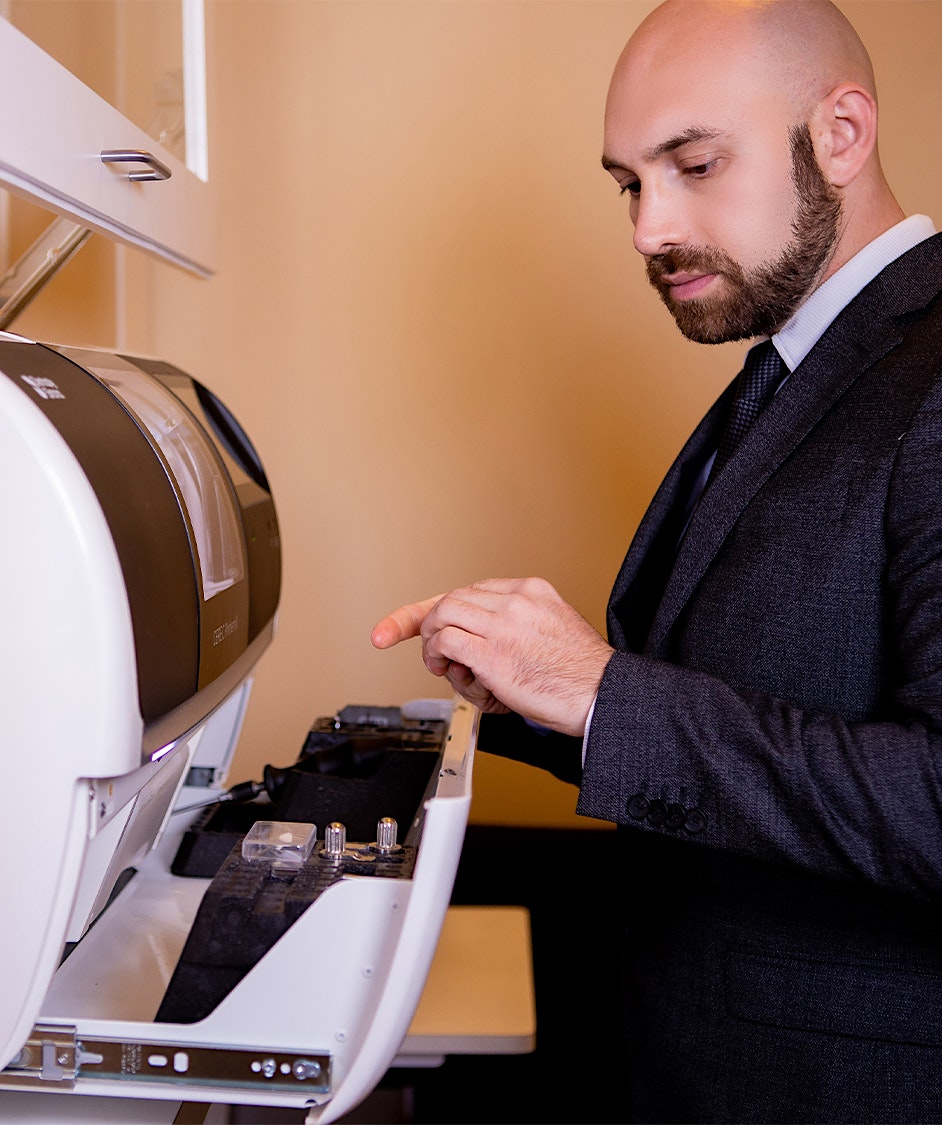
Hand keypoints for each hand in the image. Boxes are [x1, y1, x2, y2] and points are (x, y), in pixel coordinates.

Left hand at [371, 577, 612, 736]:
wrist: (602, 694)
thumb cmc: (579, 673)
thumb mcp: (551, 627)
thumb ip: (516, 624)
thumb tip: (479, 638)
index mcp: (531, 591)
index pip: (470, 589)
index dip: (434, 607)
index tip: (407, 623)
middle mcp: (515, 601)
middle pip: (451, 598)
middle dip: (428, 624)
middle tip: (434, 652)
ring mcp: (503, 626)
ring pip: (442, 614)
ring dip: (432, 642)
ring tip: (442, 663)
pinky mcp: (493, 654)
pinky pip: (447, 643)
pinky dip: (438, 656)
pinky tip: (449, 671)